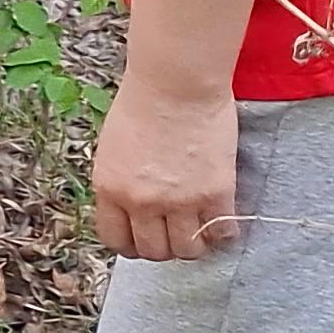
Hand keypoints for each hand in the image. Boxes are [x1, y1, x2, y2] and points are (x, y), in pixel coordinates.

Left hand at [93, 76, 238, 261]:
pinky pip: (222, 232)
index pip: (115, 240)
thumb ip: (120, 182)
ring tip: (200, 229)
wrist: (177, 82)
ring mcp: (179, 201)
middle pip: (153, 250)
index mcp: (109, 188)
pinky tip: (222, 219)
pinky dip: (223, 233)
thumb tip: (131, 207)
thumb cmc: (144, 101)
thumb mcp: (113, 148)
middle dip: (164, 247)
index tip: (143, 240)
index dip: (132, 245)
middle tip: (175, 234)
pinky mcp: (215, 193)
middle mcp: (140, 201)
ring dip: (194, 244)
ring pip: (188, 250)